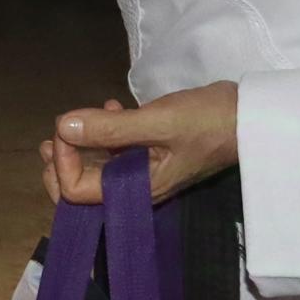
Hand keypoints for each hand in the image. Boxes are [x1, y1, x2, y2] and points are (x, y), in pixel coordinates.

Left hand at [40, 83, 237, 205]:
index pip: (78, 192)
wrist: (249, 118)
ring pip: (98, 167)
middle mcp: (136, 186)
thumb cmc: (206, 123)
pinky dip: (105, 133)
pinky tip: (110, 107)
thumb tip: (62, 127)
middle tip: (50, 139)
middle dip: (61, 164)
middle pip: (83, 188)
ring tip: (70, 123)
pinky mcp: (152, 152)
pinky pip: (118, 150)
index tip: (65, 130)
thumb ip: (110, 127)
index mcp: (136, 190)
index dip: (63, 163)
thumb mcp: (157, 122)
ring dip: (79, 147)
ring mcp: (144, 170)